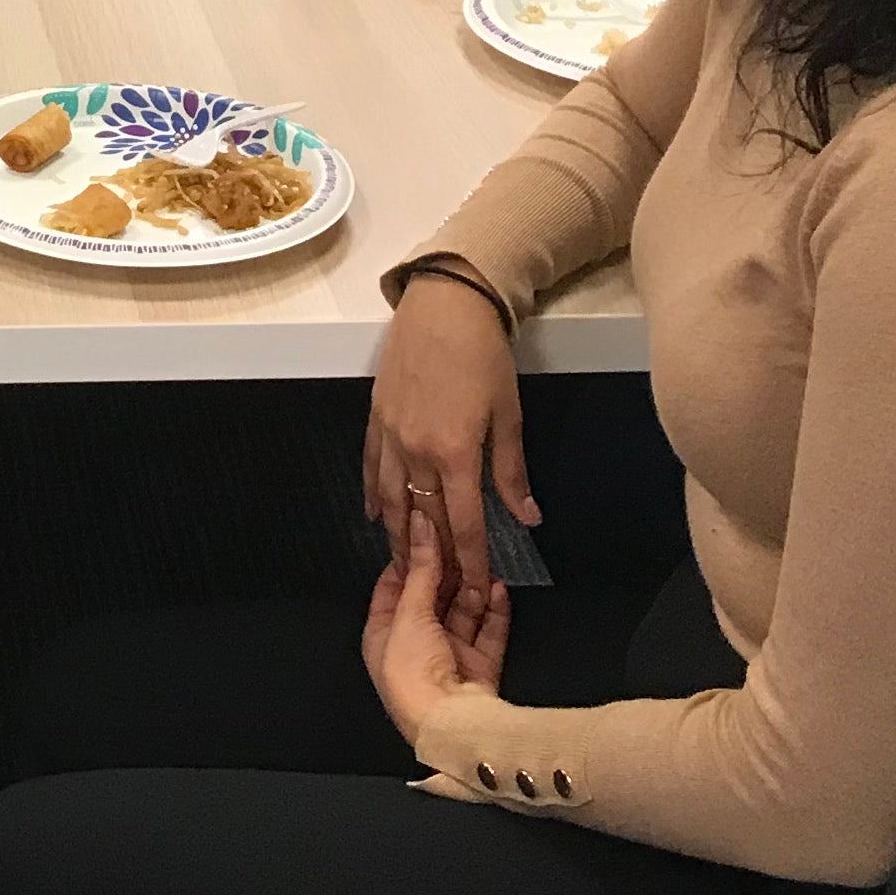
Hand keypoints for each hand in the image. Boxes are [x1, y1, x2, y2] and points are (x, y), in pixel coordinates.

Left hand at [363, 534, 510, 751]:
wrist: (451, 727)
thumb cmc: (412, 677)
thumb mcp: (409, 614)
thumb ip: (420, 570)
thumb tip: (420, 528)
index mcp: (383, 636)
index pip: (393, 588)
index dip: (408, 559)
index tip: (423, 532)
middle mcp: (414, 647)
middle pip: (431, 600)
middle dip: (446, 573)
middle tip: (459, 542)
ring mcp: (448, 659)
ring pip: (462, 614)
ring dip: (472, 589)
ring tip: (482, 564)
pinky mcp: (479, 670)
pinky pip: (488, 633)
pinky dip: (494, 611)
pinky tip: (499, 588)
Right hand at [366, 269, 536, 591]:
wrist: (445, 304)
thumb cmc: (483, 355)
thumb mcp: (508, 414)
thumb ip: (511, 471)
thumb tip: (526, 516)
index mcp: (454, 453)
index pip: (462, 524)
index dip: (471, 561)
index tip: (476, 589)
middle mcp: (416, 450)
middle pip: (423, 518)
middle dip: (433, 559)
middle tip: (440, 590)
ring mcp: (390, 434)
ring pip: (390, 498)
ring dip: (398, 536)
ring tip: (404, 566)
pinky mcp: (376, 416)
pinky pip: (369, 465)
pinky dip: (372, 494)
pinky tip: (375, 515)